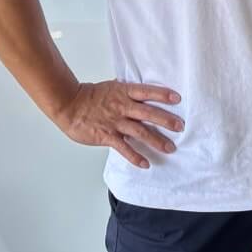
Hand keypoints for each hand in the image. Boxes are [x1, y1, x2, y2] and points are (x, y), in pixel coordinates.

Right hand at [50, 80, 183, 168]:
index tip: (178, 99)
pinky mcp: (107, 136)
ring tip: (170, 148)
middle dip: (166, 120)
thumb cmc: (90, 96)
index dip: (162, 95)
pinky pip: (124, 148)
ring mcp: (115, 122)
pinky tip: (145, 164)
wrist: (70, 105)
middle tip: (181, 127)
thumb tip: (140, 92)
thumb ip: (126, 92)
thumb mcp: (112, 88)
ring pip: (140, 132)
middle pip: (148, 113)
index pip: (147, 92)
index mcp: (124, 92)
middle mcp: (122, 106)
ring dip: (156, 140)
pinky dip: (135, 156)